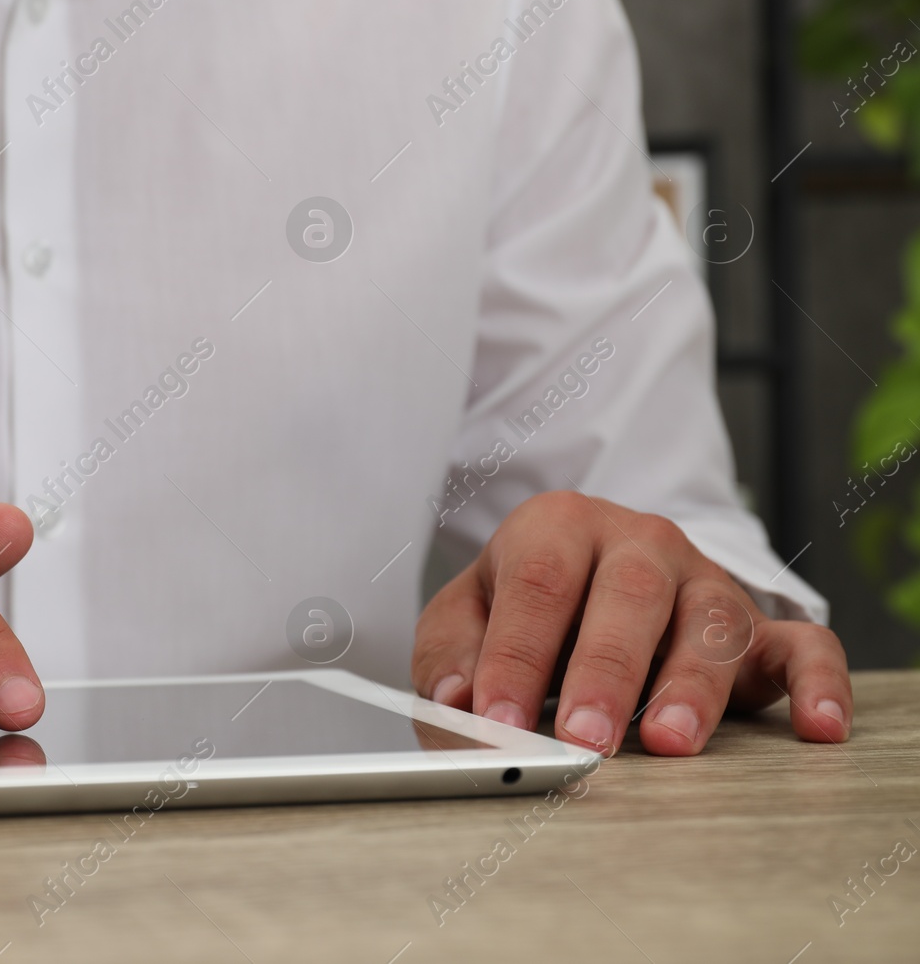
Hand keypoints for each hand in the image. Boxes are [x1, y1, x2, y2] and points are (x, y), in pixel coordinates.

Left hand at [412, 491, 850, 755]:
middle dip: (604, 673)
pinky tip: (816, 725)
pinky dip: (817, 682)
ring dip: (691, 687)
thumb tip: (457, 701)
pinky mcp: (759, 623)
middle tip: (584, 739)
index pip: (537, 585)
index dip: (515, 656)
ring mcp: (703, 580)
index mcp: (558, 527)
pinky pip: (803, 643)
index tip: (500, 723)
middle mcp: (639, 544)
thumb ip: (452, 656)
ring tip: (669, 742)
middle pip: (628, 597)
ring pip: (709, 623)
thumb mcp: (466, 617)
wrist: (592, 575)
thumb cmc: (523, 605)